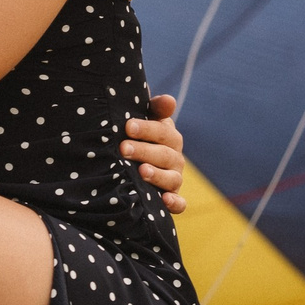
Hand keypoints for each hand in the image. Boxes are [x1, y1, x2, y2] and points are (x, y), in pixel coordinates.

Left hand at [118, 94, 185, 213]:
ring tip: (142, 171)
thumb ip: (154, 109)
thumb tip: (169, 101)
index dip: (147, 129)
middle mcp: (174, 157)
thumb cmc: (134, 137)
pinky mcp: (173, 198)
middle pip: (165, 154)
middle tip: (124, 148)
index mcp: (168, 137)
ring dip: (157, 175)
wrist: (130, 164)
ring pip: (172, 178)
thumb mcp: (143, 120)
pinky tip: (164, 200)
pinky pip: (180, 203)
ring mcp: (174, 178)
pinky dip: (175, 203)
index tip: (128, 127)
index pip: (163, 131)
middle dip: (144, 151)